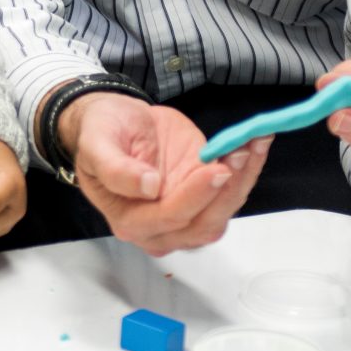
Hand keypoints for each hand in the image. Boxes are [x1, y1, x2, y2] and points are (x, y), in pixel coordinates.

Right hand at [58, 93, 260, 255]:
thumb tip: (148, 187)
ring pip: (223, 212)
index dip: (195, 196)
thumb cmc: (102, 134)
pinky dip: (247, 170)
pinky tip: (255, 145)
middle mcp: (161, 228)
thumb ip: (116, 170)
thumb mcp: (96, 144)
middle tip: (241, 152)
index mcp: (130, 220)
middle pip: (204, 224)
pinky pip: (231, 194)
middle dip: (228, 191)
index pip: (169, 217)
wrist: (117, 123)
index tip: (216, 169)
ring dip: (244, 179)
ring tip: (253, 143)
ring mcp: (187, 214)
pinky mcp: (205, 197)